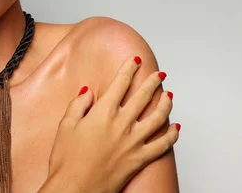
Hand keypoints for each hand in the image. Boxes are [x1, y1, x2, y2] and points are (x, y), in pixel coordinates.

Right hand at [45, 56, 179, 192]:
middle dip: (152, 82)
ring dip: (165, 104)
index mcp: (103, 113)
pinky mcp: (139, 159)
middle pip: (143, 97)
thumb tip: (89, 92)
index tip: (135, 60)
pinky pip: (162, 145)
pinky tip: (176, 128)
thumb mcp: (65, 125)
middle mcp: (121, 125)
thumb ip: (78, 105)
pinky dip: (172, 135)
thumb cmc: (67, 159)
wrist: (74, 188)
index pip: (120, 84)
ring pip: (158, 118)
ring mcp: (133, 142)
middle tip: (158, 73)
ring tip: (169, 96)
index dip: (129, 69)